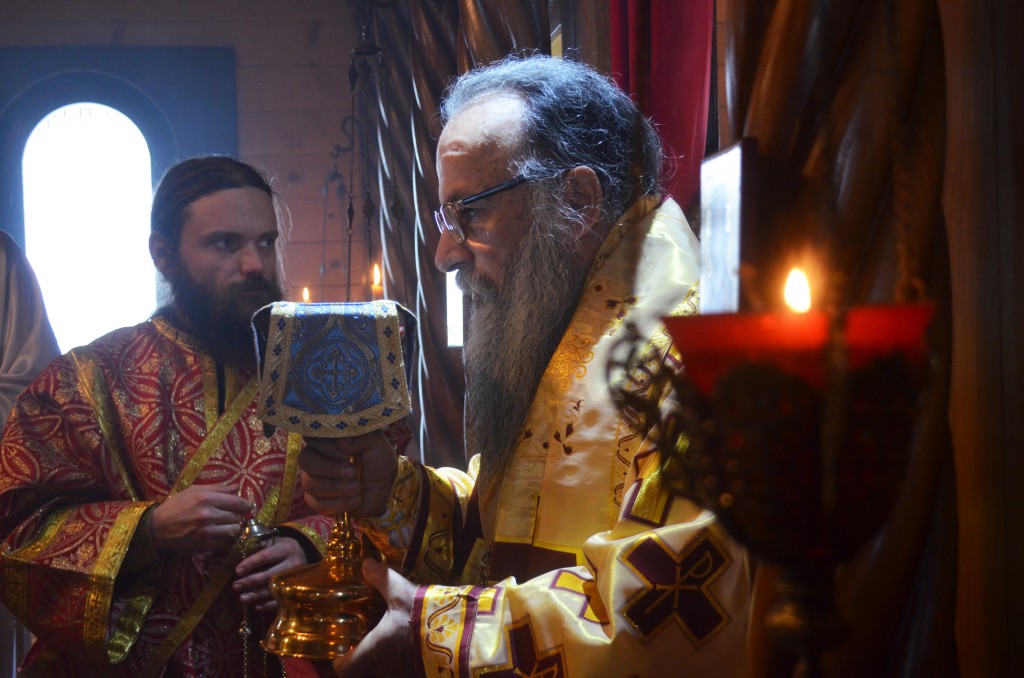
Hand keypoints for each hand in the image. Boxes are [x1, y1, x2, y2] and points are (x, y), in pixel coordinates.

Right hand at [150, 483, 251, 553]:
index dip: (245, 505)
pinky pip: (225, 542)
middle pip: (237, 517)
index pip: (238, 503)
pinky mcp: (204, 546)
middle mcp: (207, 515)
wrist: (157, 528)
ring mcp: (206, 532)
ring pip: (234, 530)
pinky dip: (226, 538)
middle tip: (231, 515)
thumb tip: (238, 486)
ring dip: (233, 527)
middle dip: (237, 515)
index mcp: (206, 498)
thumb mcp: (195, 491)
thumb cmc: (176, 506)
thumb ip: (218, 488)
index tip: (245, 506)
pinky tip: (219, 534)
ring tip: (226, 524)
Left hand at [233, 536, 307, 612]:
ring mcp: (297, 579)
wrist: (303, 554)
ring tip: (242, 598)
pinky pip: (281, 601)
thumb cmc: (280, 548)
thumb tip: (236, 554)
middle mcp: (293, 563)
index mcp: (286, 548)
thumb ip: (259, 547)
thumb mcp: (273, 542)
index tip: (237, 570)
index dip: (251, 563)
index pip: (266, 556)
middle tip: (235, 586)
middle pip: (270, 575)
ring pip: (274, 589)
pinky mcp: (297, 590)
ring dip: (256, 595)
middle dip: (251, 581)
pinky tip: (256, 607)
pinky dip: (268, 605)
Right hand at [298, 431, 397, 516]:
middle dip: (330, 469)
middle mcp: (317, 458)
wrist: (387, 486)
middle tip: (353, 472)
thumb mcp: (374, 441)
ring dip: (337, 488)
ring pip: (310, 484)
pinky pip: (316, 504)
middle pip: (305, 460)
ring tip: (358, 487)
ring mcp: (314, 480)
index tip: (347, 455)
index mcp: (328, 440)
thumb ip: (357, 436)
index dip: (326, 447)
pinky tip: (356, 500)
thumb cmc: (379, 459)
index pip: (311, 438)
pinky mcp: (318, 500)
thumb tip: (340, 442)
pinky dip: (339, 503)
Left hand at [333, 559, 417, 677]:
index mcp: (372, 652)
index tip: (344, 651)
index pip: (344, 668)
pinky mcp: (423, 675)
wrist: (460, 637)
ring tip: (392, 647)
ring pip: (386, 673)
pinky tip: (414, 651)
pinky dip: (405, 664)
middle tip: (368, 647)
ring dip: (386, 663)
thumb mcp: (401, 593)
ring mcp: (404, 675)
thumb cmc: (421, 616)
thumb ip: (381, 579)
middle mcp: (384, 670)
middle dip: (365, 662)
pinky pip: (406, 672)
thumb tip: (366, 563)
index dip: (341, 661)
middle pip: (364, 674)